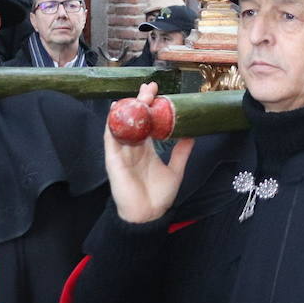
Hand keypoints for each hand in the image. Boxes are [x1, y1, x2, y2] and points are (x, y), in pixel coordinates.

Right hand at [104, 82, 192, 223]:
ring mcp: (122, 153)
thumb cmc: (158, 197)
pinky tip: (115, 111)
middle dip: (141, 102)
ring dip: (129, 109)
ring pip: (123, 125)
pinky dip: (112, 124)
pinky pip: (111, 139)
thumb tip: (192, 135)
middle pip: (135, 120)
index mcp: (146, 150)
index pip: (147, 123)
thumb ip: (182, 152)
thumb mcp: (176, 170)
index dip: (150, 107)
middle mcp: (133, 149)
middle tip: (150, 86)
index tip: (158, 91)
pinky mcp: (113, 161)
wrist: (147, 216)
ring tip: (139, 95)